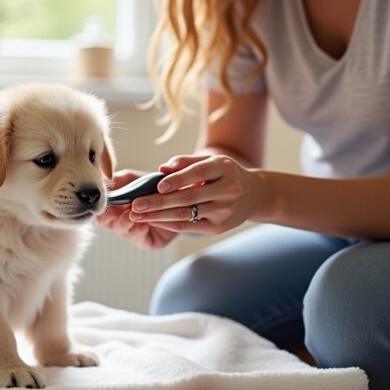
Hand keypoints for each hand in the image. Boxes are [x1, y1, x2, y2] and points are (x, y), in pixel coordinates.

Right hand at [98, 169, 178, 249]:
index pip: (100, 211)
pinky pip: (140, 239)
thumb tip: (104, 180)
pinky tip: (144, 224)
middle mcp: (120, 222)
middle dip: (111, 216)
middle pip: (108, 224)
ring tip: (132, 214)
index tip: (106, 201)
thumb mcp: (134, 179)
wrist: (179, 199)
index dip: (100, 208)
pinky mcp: (147, 242)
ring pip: (124, 231)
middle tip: (117, 209)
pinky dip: (140, 230)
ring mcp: (132, 233)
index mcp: (114, 208)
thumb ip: (119, 179)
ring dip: (126, 222)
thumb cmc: (152, 187)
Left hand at [127, 154, 263, 233]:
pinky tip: (152, 220)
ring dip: (158, 216)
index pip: (199, 173)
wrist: (254, 195)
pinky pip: (189, 226)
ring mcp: (224, 211)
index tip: (158, 185)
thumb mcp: (211, 161)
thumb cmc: (225, 174)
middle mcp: (227, 190)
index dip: (178, 179)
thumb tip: (161, 169)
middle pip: (188, 198)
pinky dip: (168, 223)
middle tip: (135, 205)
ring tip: (137, 215)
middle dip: (158, 202)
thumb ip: (185, 162)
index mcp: (224, 168)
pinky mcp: (219, 227)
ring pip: (186, 214)